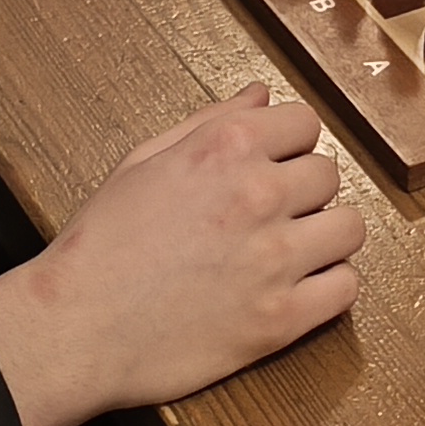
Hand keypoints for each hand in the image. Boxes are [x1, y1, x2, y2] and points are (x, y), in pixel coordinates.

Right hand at [0, 88, 366, 425]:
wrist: (74, 329)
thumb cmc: (100, 244)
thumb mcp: (144, 162)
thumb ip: (210, 123)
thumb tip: (261, 96)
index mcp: (226, 147)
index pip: (305, 124)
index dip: (288, 146)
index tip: (272, 167)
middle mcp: (259, 194)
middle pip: (329, 175)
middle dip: (304, 192)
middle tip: (272, 217)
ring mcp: (274, 259)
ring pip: (350, 229)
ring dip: (326, 237)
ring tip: (293, 252)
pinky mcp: (280, 319)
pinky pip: (345, 289)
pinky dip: (329, 288)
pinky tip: (301, 290)